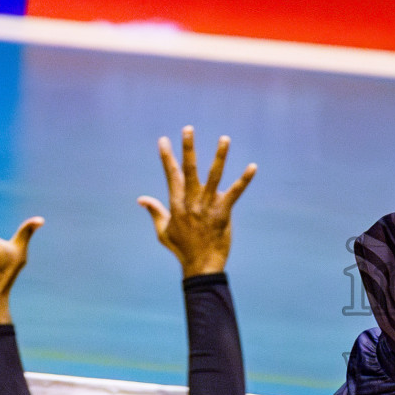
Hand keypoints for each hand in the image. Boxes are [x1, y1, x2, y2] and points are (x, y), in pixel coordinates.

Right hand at [139, 126, 255, 277]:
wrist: (200, 265)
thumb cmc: (181, 249)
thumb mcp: (163, 230)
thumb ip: (155, 211)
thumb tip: (141, 198)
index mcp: (176, 203)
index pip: (171, 175)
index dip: (167, 157)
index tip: (163, 140)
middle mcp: (191, 201)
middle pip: (189, 170)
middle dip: (188, 148)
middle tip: (187, 129)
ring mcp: (207, 206)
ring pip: (214, 176)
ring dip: (219, 156)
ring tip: (224, 138)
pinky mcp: (223, 212)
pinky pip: (235, 192)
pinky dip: (244, 180)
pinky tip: (253, 167)